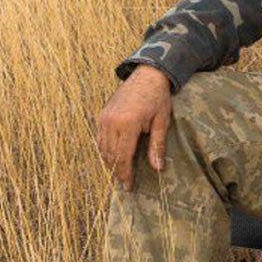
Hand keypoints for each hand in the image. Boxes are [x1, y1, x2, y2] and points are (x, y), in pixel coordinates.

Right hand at [95, 64, 173, 188]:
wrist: (147, 75)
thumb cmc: (157, 98)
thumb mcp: (162, 122)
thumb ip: (157, 146)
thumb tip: (157, 169)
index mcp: (128, 124)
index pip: (122, 157)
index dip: (125, 175)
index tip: (129, 187)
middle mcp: (111, 122)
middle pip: (110, 155)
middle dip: (117, 171)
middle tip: (126, 182)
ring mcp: (104, 118)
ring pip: (102, 148)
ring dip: (110, 162)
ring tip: (120, 171)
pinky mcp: (102, 115)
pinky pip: (99, 138)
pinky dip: (105, 149)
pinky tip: (114, 155)